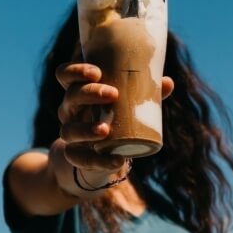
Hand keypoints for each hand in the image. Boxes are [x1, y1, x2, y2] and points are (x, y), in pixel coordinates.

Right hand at [55, 62, 173, 172]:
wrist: (100, 157)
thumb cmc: (114, 121)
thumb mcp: (128, 107)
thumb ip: (146, 95)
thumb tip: (168, 83)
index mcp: (80, 93)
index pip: (65, 75)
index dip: (75, 71)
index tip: (97, 72)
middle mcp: (70, 112)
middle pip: (70, 97)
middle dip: (89, 93)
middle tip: (113, 94)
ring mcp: (71, 135)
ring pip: (68, 130)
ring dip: (86, 128)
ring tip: (105, 130)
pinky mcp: (75, 157)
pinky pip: (79, 159)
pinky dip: (98, 161)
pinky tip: (116, 160)